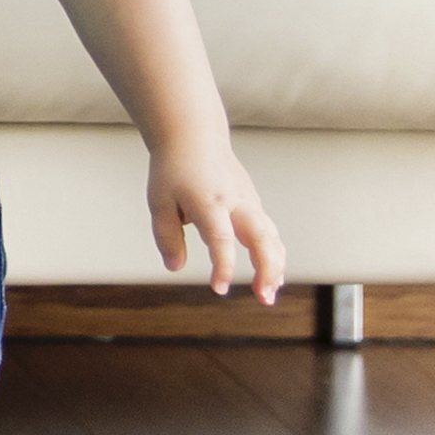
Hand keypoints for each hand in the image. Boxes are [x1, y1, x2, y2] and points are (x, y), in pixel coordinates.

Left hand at [149, 144, 286, 301]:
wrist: (193, 136)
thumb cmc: (174, 168)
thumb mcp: (159, 201)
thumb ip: (167, 236)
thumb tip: (175, 267)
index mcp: (209, 202)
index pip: (220, 239)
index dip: (223, 266)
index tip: (220, 288)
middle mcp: (235, 201)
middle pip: (261, 237)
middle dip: (267, 269)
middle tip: (264, 298)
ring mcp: (249, 201)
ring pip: (271, 236)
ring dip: (275, 266)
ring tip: (269, 294)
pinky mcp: (253, 203)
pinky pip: (269, 231)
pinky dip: (273, 254)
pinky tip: (271, 276)